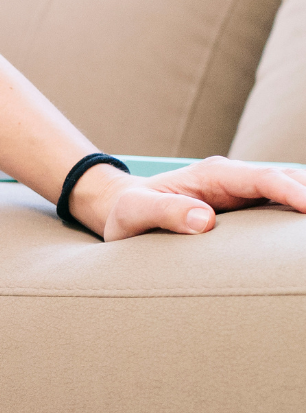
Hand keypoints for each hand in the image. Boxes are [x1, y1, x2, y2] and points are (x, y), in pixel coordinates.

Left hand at [72, 157, 305, 240]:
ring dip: (305, 204)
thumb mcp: (135, 212)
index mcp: (213, 174)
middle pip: (287, 180)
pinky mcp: (248, 208)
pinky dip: (296, 218)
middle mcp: (234, 178)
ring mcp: (244, 191)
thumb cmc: (128, 210)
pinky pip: (282, 207)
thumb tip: (204, 220)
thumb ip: (165, 212)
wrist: (124, 208)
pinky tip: (299, 238)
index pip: (262, 178)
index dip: (291, 192)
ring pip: (291, 191)